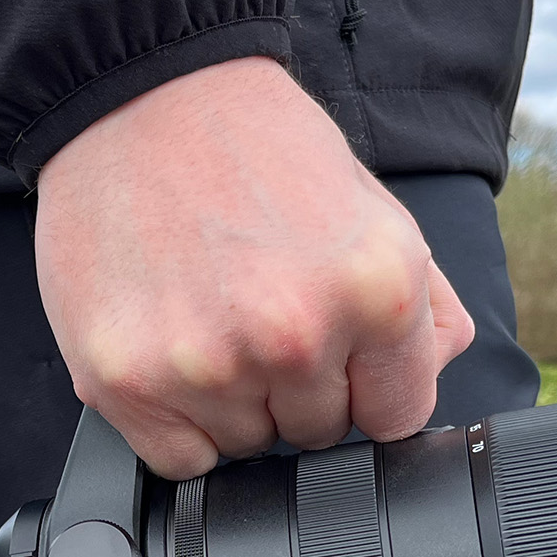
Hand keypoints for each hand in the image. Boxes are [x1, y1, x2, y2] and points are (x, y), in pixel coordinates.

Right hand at [33, 57, 475, 479]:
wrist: (142, 96)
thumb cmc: (259, 149)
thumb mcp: (377, 210)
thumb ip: (426, 308)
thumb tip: (430, 378)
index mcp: (379, 292)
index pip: (397, 417)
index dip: (365, 385)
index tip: (335, 349)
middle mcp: (295, 337)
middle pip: (318, 434)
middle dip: (297, 386)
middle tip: (259, 307)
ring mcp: (206, 366)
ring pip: (248, 447)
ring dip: (234, 401)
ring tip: (211, 313)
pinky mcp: (126, 382)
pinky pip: (180, 460)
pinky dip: (177, 423)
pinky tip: (172, 349)